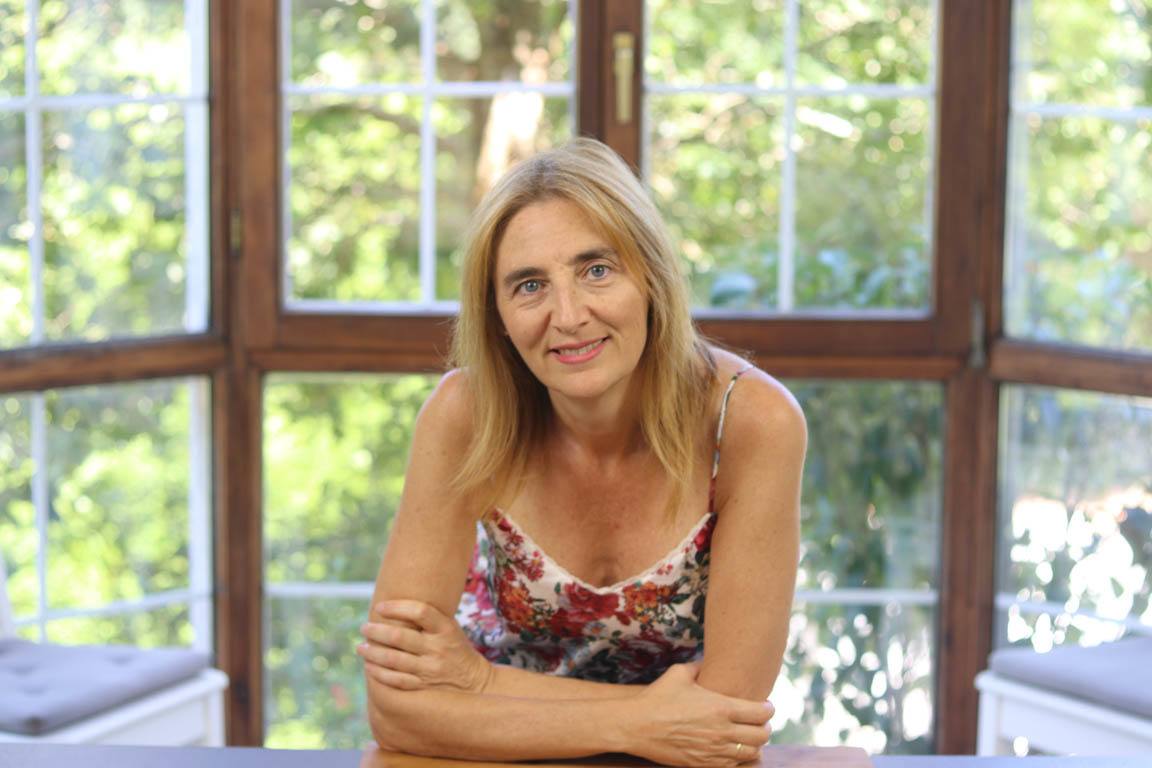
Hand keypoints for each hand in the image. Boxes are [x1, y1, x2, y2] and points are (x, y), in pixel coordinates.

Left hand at [357, 599, 492, 693]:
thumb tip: (391, 606)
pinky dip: (379, 673)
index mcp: (445, 628)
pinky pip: (396, 680)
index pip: (420, 612)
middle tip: (364, 627)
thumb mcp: (449, 627)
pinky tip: (369, 666)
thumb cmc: (455, 648)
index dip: (397, 607)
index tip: (379, 607)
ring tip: (361, 647)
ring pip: (393, 660)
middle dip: (376, 631)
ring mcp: (430, 669)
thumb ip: (427, 619)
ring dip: (372, 652)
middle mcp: (438, 648)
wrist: (474, 681)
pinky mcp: (424, 686)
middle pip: (399, 638)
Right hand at [626, 662, 772, 767]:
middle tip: (759, 722)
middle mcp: (722, 731)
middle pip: (762, 735)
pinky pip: (733, 766)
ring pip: (751, 753)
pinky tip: (733, 750)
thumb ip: (700, 666)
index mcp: (720, 707)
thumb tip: (709, 660)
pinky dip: (739, 759)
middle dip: (765, 727)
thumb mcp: (680, 673)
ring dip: (754, 745)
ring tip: (748, 737)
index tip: (765, 705)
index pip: (762, 713)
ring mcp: (713, 751)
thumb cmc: (658, 697)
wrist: (636, 726)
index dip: (768, 709)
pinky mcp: (703, 765)